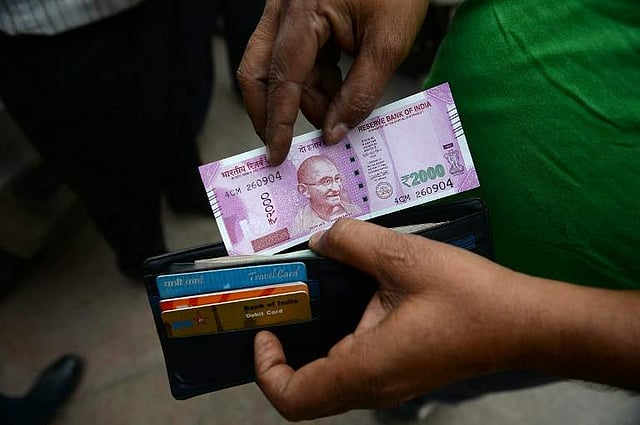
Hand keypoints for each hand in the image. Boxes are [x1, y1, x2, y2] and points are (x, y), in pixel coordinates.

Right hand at [237, 0, 428, 164]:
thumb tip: (334, 133)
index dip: (277, 121)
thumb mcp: (388, 45)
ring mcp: (287, 11)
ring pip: (278, 69)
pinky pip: (293, 59)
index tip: (277, 153)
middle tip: (287, 144)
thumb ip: (360, 93)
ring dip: (303, 97)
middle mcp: (285, 9)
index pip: (283, 77)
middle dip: (273, 112)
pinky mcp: (297, 17)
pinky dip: (312, 82)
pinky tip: (336, 90)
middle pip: (259, 72)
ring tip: (338, 109)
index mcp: (304, 9)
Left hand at [253, 218, 529, 419]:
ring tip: (310, 296)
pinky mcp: (402, 373)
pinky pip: (354, 368)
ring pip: (330, 380)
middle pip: (307, 391)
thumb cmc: (468, 296)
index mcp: (366, 369)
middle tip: (284, 305)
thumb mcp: (403, 258)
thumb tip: (321, 239)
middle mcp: (373, 388)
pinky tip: (346, 299)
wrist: (523, 323)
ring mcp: (389, 385)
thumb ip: (353, 243)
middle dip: (285, 351)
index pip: (294, 397)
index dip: (267, 368)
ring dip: (312, 344)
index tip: (268, 329)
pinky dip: (337, 341)